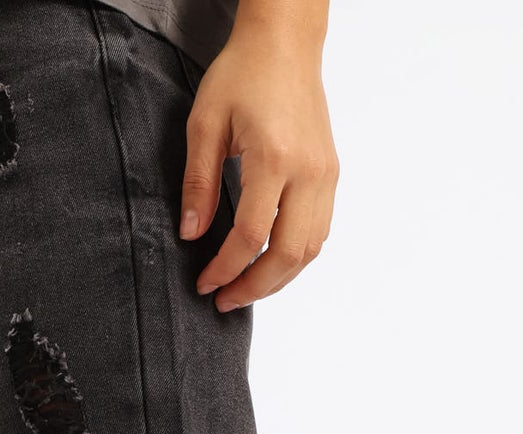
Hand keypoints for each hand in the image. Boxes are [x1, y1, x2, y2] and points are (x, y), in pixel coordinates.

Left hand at [180, 11, 337, 309]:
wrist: (285, 43)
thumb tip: (191, 235)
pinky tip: (269, 263)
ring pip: (310, 250)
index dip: (225, 269)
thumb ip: (198, 184)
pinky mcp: (331, 174)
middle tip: (224, 300)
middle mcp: (308, 171)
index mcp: (274, 158)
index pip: (251, 236)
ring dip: (278, 279)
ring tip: (245, 289)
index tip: (204, 283)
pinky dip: (295, 257)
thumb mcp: (205, 124)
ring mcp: (325, 174)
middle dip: (254, 287)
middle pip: (288, 254)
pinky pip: (319, 231)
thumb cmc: (243, 74)